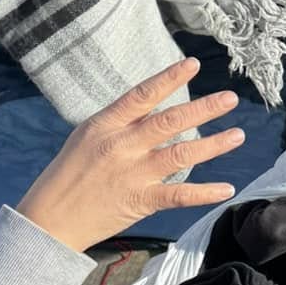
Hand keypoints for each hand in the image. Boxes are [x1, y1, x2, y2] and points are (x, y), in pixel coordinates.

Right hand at [17, 58, 244, 252]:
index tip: (192, 64)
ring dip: (214, 144)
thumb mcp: (87, 137)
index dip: (169, 77)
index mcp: (106, 125)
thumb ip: (120, 123)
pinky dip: (205, 192)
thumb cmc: (67, 175)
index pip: (143, 94)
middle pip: (170, 121)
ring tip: (237, 135)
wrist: (48, 220)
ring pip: (182, 154)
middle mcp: (122, 146)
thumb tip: (152, 109)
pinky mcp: (140, 201)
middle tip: (230, 98)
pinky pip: (179, 195)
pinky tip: (226, 187)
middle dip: (204, 108)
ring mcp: (133, 174)